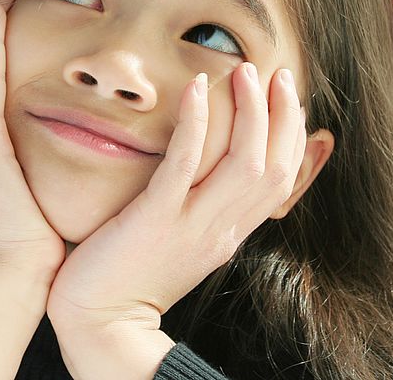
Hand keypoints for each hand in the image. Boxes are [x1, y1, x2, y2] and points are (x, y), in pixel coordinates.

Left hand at [47, 63, 305, 340]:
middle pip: (273, 166)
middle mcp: (221, 230)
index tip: (289, 98)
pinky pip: (185, 163)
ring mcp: (192, 225)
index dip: (292, 135)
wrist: (100, 321)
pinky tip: (196, 88)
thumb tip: (217, 173)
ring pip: (243, 162)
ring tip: (245, 71)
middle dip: (280, 114)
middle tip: (275, 73)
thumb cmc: (133, 275)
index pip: (281, 180)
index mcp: (229, 234)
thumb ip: (205, 209)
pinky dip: (196, 122)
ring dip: (249, 111)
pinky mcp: (155, 218)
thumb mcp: (184, 241)